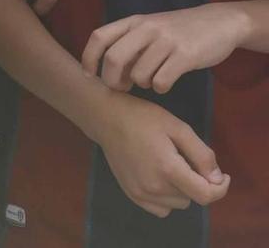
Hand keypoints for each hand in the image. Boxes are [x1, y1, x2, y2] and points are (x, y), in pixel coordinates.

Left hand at [83, 5, 248, 94]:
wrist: (219, 22)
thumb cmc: (179, 30)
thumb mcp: (150, 28)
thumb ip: (129, 45)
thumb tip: (108, 73)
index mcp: (133, 21)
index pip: (99, 37)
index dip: (88, 58)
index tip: (89, 75)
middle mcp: (146, 28)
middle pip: (113, 58)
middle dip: (111, 80)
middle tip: (120, 88)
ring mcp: (166, 41)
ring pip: (138, 74)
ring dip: (141, 84)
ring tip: (150, 80)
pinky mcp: (186, 55)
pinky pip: (161, 81)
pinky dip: (159, 88)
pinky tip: (165, 83)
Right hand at [91, 89, 228, 216]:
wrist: (105, 118)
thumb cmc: (142, 118)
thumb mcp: (178, 127)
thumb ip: (202, 154)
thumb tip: (217, 178)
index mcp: (168, 169)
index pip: (205, 195)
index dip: (221, 188)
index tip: (223, 176)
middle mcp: (154, 187)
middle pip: (192, 198)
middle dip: (196, 182)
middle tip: (185, 159)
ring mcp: (141, 193)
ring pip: (178, 204)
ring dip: (181, 190)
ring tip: (169, 166)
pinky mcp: (132, 194)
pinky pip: (161, 209)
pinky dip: (166, 199)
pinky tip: (159, 179)